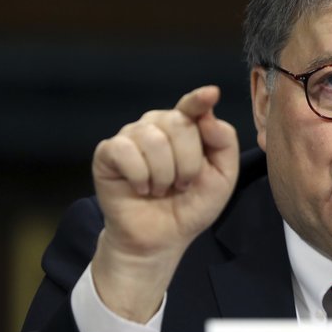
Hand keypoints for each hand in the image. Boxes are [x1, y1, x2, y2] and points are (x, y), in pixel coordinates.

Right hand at [90, 86, 238, 320]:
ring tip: (161, 189)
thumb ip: (223, 143)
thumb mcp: (222, 177)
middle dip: (188, 164)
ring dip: (164, 175)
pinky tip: (141, 188)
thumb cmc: (191, 204)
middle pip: (179, 124)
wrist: (161, 238)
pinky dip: (140, 177)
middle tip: (181, 185)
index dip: (199, 99)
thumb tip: (209, 115)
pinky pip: (126, 152)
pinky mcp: (108, 152)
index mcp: (185, 127)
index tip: (211, 93)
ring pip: (154, 139)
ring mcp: (131, 136)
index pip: (193, 106)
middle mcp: (156, 125)